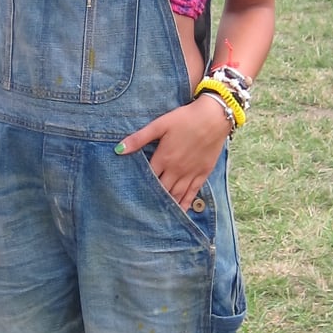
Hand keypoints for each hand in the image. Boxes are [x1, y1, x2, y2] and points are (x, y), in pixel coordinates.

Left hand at [115, 95, 230, 210]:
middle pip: (162, 190)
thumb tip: (118, 149)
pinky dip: (185, 204)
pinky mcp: (203, 174)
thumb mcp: (160, 124)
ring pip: (176, 195)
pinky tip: (180, 212)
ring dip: (167, 205)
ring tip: (158, 215)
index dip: (140, 187)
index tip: (132, 196)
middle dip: (153, 199)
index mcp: (163, 158)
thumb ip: (139, 138)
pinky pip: (192, 193)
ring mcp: (190, 173)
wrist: (214, 117)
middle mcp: (176, 170)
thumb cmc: (186, 118)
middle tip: (143, 210)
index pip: (148, 178)